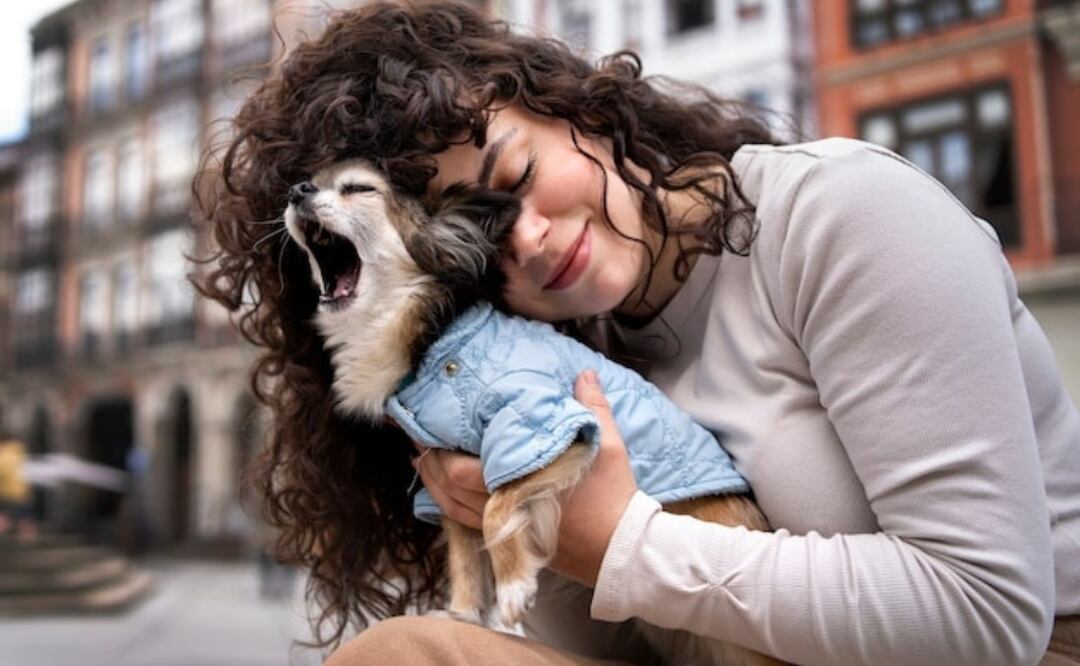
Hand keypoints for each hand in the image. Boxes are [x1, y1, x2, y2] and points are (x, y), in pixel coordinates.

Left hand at [413, 370, 638, 586]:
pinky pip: (465, 523)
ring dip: (433, 483)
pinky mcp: (508, 542)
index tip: (428, 422)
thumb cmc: (613, 497)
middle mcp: (505, 507)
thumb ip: (593, 406)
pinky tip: (442, 490)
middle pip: (449, 486)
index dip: (439, 447)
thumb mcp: (608, 446)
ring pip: (452, 507)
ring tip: (422, 459)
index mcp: (522, 481)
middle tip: (418, 434)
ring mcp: (504, 529)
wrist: (621, 551)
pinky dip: (447, 505)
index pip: (462, 468)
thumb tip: (584, 373)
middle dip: (430, 460)